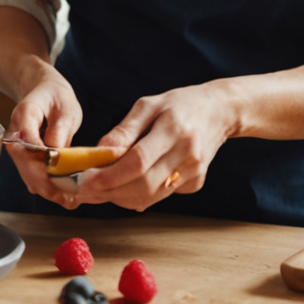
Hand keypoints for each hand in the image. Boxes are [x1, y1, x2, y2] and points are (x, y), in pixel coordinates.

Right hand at [5, 69, 83, 207]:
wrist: (42, 91)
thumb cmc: (56, 97)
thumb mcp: (66, 106)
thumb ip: (61, 127)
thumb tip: (57, 153)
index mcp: (23, 115)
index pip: (29, 144)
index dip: (45, 164)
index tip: (65, 179)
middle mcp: (13, 134)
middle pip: (25, 165)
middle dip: (48, 185)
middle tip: (71, 199)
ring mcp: (16, 148)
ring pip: (27, 175)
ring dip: (48, 191)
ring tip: (71, 201)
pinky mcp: (22, 158)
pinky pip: (31, 176)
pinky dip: (47, 188)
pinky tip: (64, 196)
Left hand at [74, 83, 238, 211]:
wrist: (219, 112)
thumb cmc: (179, 105)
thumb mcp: (148, 105)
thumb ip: (123, 130)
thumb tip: (99, 152)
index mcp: (174, 130)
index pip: (138, 162)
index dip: (110, 176)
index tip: (86, 180)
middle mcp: (187, 155)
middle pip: (143, 185)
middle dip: (109, 191)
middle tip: (84, 190)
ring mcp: (194, 172)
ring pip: (151, 197)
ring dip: (119, 198)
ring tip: (97, 191)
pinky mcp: (196, 183)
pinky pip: (160, 196)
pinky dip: (138, 195)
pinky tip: (124, 186)